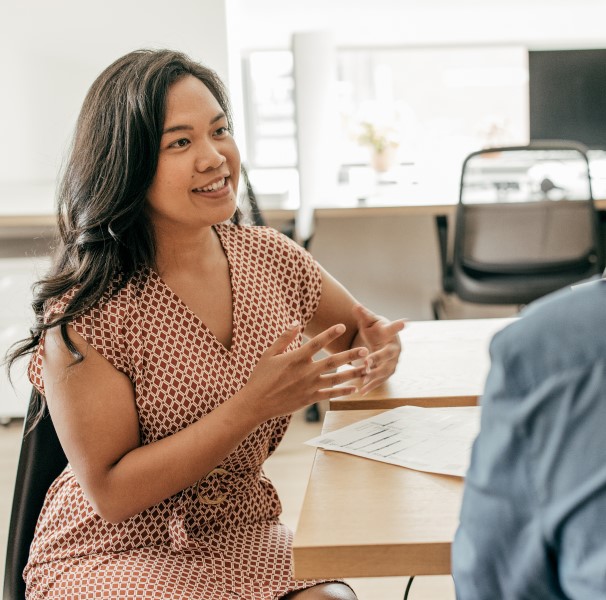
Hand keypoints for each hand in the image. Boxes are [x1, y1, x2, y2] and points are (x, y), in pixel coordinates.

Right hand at [240, 322, 368, 421]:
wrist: (256, 403)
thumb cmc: (261, 376)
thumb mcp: (269, 353)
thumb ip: (285, 337)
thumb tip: (297, 322)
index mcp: (296, 358)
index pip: (317, 343)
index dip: (330, 333)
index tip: (343, 326)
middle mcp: (306, 372)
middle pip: (333, 361)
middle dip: (350, 355)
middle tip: (366, 350)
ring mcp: (309, 386)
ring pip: (336, 379)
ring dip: (352, 373)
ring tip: (367, 369)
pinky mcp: (309, 399)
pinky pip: (329, 394)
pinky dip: (342, 392)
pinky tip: (354, 388)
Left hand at [352, 304, 405, 394]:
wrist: (382, 342)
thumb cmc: (375, 330)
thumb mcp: (369, 322)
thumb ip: (363, 315)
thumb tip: (356, 306)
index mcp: (390, 333)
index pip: (394, 328)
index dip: (398, 326)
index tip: (405, 322)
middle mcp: (395, 348)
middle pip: (388, 354)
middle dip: (378, 358)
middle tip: (367, 362)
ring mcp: (393, 362)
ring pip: (385, 370)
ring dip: (374, 375)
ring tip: (363, 380)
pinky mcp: (388, 372)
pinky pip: (380, 380)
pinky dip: (371, 386)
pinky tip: (361, 391)